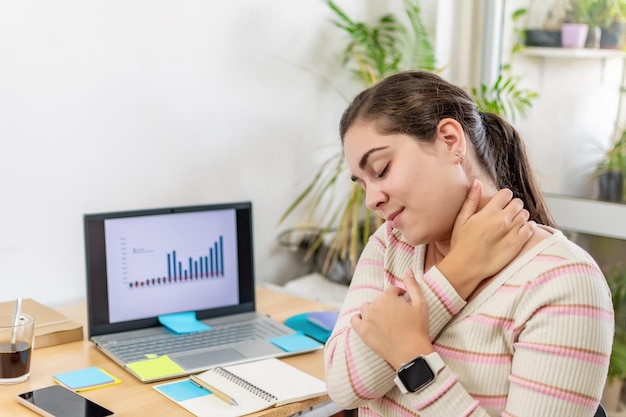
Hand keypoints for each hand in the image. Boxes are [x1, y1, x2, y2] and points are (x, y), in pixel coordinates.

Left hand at [351, 269, 432, 369]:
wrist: (411, 353)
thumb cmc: (418, 328)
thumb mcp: (420, 304)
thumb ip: (413, 285)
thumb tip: (408, 270)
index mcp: (387, 297)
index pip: (391, 290)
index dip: (399, 295)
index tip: (405, 303)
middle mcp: (374, 306)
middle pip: (379, 299)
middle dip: (387, 304)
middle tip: (397, 315)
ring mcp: (367, 319)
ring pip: (366, 308)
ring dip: (374, 310)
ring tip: (384, 320)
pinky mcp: (362, 332)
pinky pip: (354, 320)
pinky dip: (359, 319)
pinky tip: (368, 323)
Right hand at [438, 180, 536, 298]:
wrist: (466, 267)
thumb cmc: (461, 244)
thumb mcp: (461, 220)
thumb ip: (471, 200)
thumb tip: (477, 182)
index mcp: (489, 212)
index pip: (506, 194)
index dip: (504, 197)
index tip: (501, 203)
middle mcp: (502, 220)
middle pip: (518, 203)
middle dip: (513, 206)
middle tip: (507, 214)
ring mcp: (512, 232)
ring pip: (525, 215)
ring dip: (520, 217)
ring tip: (512, 224)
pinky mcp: (518, 244)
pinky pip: (531, 228)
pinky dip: (528, 227)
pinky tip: (520, 231)